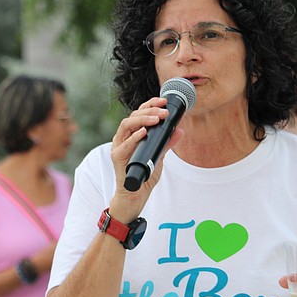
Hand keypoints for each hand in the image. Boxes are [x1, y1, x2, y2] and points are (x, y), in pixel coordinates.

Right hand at [108, 96, 183, 219]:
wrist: (135, 195)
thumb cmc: (144, 175)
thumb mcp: (160, 156)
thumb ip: (167, 143)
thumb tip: (180, 131)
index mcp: (132, 134)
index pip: (139, 113)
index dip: (150, 104)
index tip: (163, 101)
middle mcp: (124, 137)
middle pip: (133, 116)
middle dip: (149, 110)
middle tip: (164, 112)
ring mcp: (119, 147)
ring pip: (126, 125)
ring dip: (142, 120)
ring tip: (156, 119)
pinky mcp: (117, 158)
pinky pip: (124, 144)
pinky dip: (134, 137)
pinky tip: (144, 132)